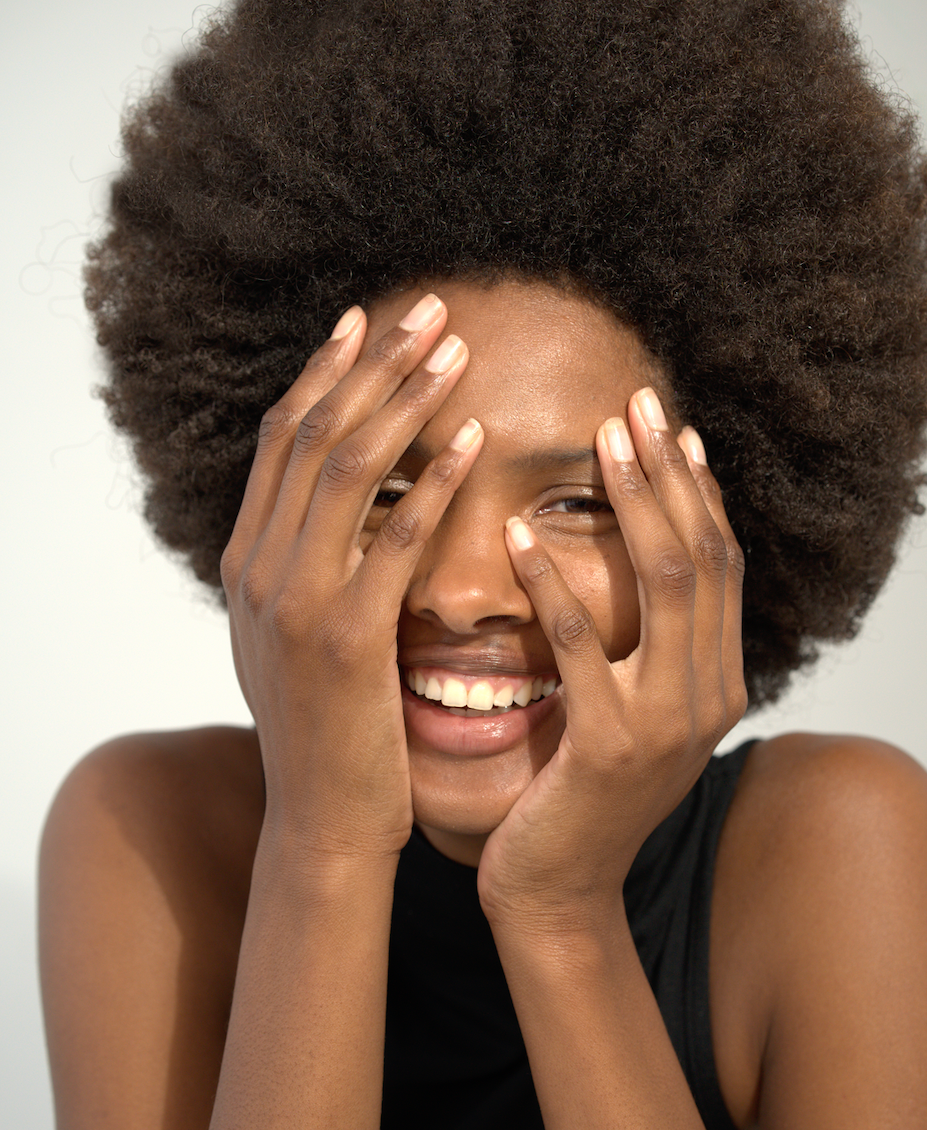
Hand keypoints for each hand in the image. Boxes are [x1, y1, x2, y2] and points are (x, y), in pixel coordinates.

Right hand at [220, 295, 482, 869]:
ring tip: (456, 351)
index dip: (324, 374)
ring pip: (348, 471)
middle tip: (429, 309)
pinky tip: (474, 442)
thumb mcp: (293, 637)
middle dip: (372, 364)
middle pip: (312, 435)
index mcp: (248, 562)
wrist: (323, 821)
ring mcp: (297, 603)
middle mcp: (261, 571)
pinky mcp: (347, 640)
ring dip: (405, 401)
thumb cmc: (327, 730)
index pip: (281, 441)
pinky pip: (394, 540)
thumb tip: (335, 508)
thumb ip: (304, 568)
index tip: (366, 320)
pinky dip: (434, 483)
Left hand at [477, 387, 746, 930]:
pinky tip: (519, 537)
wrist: (558, 892)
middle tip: (638, 404)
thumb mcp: (625, 708)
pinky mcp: (610, 747)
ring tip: (602, 443)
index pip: (722, 562)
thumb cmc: (575, 792)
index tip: (667, 425)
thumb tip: (628, 552)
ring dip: (634, 504)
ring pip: (668, 584)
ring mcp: (668, 723)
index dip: (697, 489)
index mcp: (717, 682)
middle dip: (672, 474)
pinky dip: (554, 583)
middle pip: (705, 557)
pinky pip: (583, 645)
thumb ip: (641, 644)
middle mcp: (710, 696)